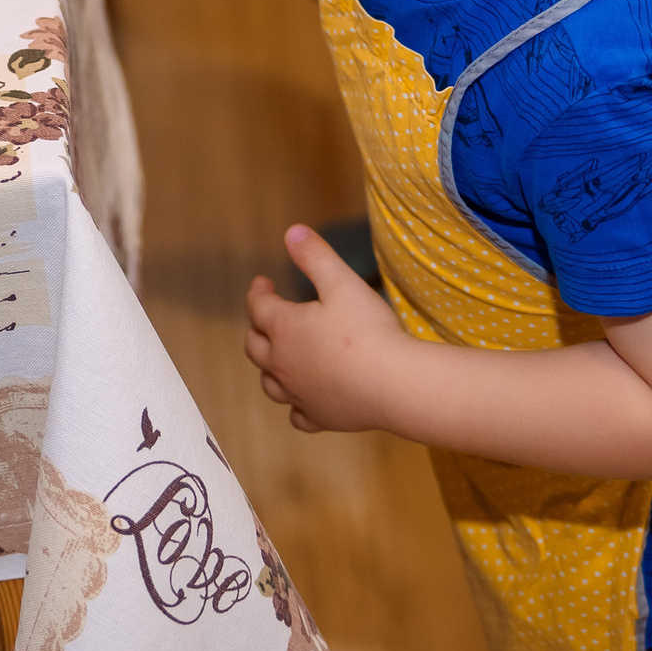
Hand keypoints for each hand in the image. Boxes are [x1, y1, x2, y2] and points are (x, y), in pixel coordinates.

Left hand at [244, 224, 409, 433]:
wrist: (395, 385)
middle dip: (257, 328)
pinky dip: (295, 406)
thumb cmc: (368, 331)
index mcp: (284, 329)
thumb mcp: (342, 282)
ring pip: (269, 383)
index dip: (258, 292)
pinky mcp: (321, 418)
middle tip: (266, 317)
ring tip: (277, 357)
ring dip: (269, 367)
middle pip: (255, 346)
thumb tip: (292, 232)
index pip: (258, 307)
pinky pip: (297, 416)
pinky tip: (302, 402)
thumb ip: (315, 256)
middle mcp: (283, 365)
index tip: (264, 282)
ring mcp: (300, 395)